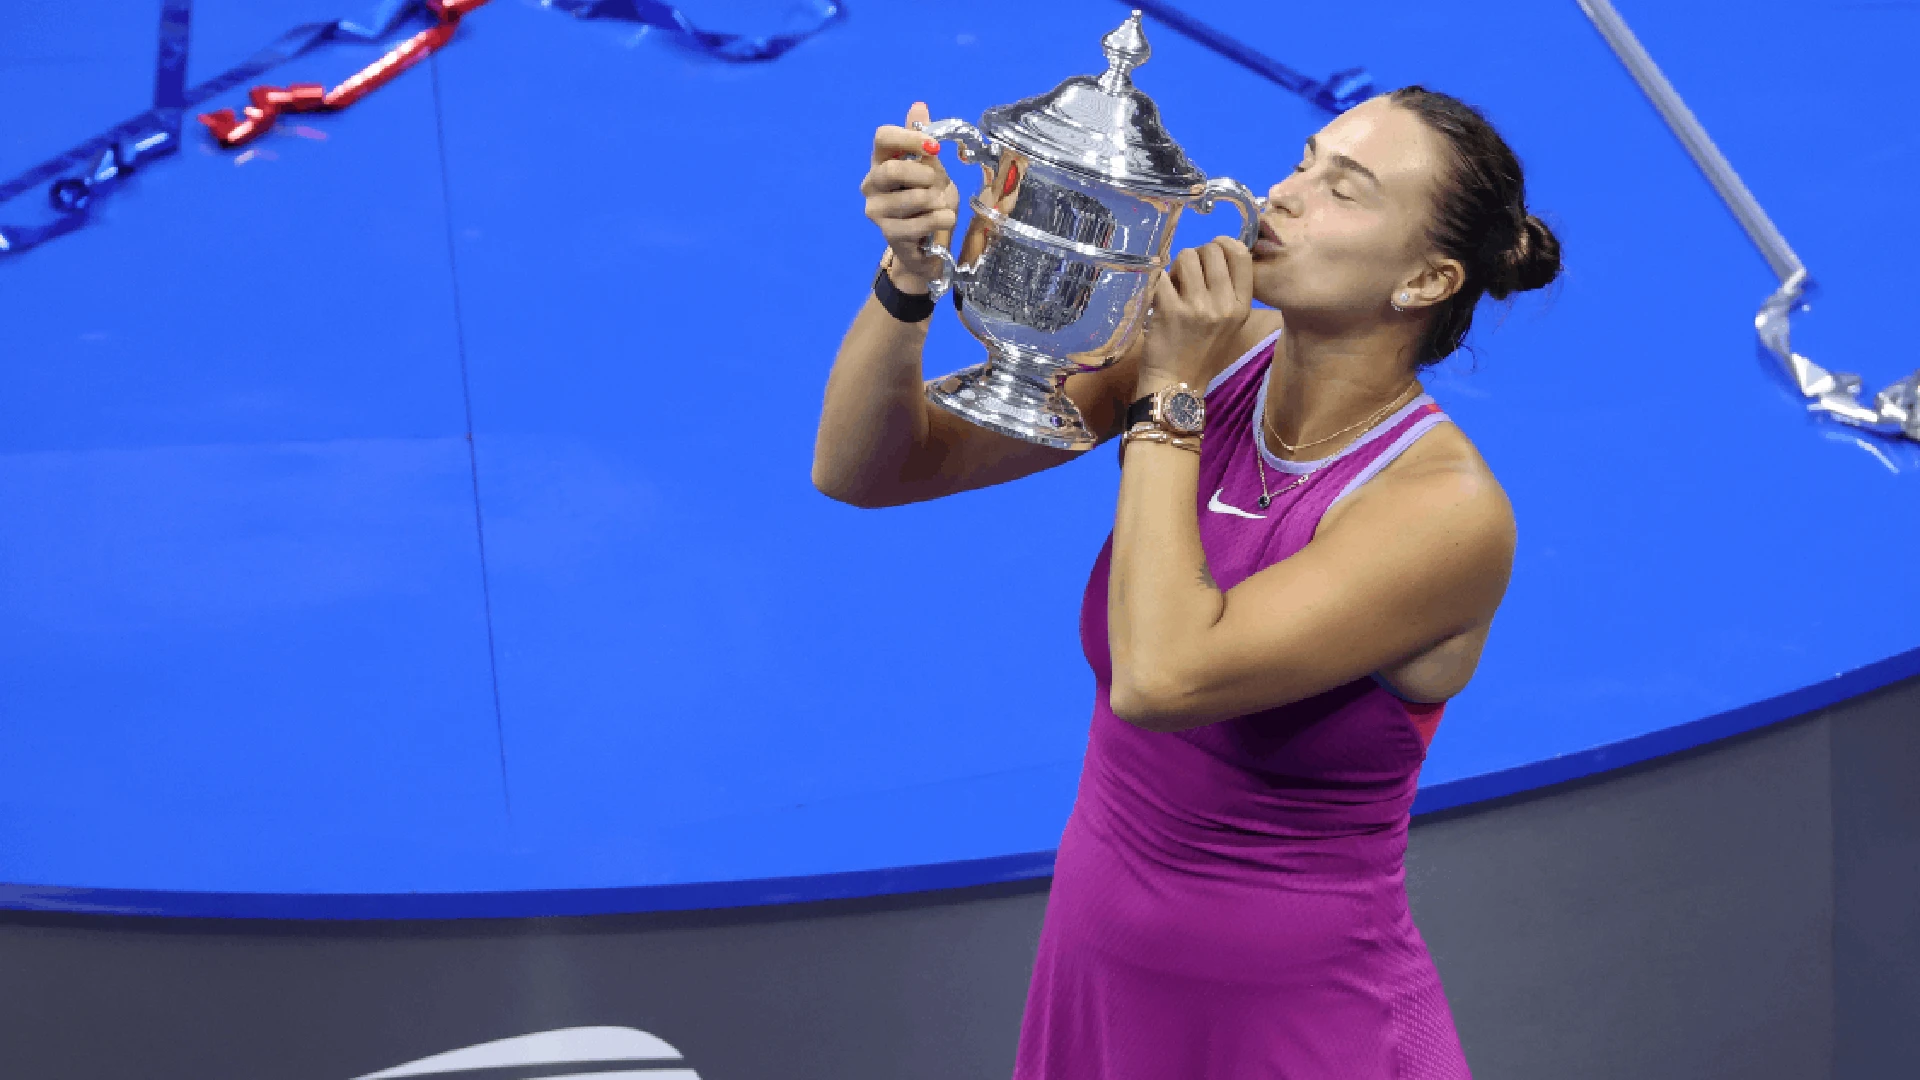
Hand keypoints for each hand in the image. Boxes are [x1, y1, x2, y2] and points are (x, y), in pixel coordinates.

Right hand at [861, 101, 960, 293]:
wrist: (931, 242)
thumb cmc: (928, 201)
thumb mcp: (931, 167)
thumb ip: (922, 140)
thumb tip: (919, 105)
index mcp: (881, 161)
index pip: (883, 137)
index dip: (910, 138)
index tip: (935, 148)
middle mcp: (871, 184)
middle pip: (893, 170)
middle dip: (925, 176)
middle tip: (937, 184)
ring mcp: (876, 211)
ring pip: (914, 198)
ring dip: (937, 201)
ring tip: (939, 205)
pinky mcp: (890, 234)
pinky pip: (924, 221)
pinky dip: (942, 219)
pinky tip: (941, 220)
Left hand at [1139, 237, 1253, 389]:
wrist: (1176, 385)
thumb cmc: (1201, 353)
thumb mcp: (1229, 324)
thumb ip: (1227, 291)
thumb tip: (1215, 251)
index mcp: (1242, 306)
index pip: (1241, 255)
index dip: (1224, 243)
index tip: (1212, 249)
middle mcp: (1224, 304)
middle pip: (1212, 250)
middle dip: (1197, 254)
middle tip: (1187, 273)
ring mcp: (1197, 307)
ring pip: (1187, 256)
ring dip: (1177, 265)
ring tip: (1173, 284)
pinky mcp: (1170, 310)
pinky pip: (1162, 275)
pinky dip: (1158, 280)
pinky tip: (1159, 294)